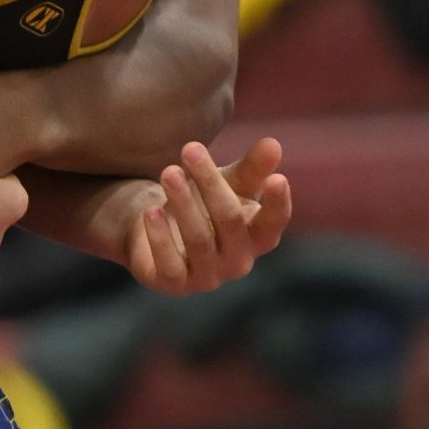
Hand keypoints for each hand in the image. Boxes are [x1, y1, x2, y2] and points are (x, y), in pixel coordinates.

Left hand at [117, 138, 291, 295]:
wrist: (159, 226)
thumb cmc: (204, 202)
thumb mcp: (228, 181)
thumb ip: (252, 167)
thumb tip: (273, 144)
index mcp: (257, 237)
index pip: (273, 224)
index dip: (277, 204)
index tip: (277, 178)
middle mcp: (237, 261)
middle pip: (229, 220)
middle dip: (210, 183)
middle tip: (190, 148)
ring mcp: (207, 277)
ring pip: (199, 239)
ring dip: (183, 203)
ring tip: (169, 172)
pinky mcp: (175, 284)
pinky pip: (170, 266)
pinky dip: (161, 238)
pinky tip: (151, 211)